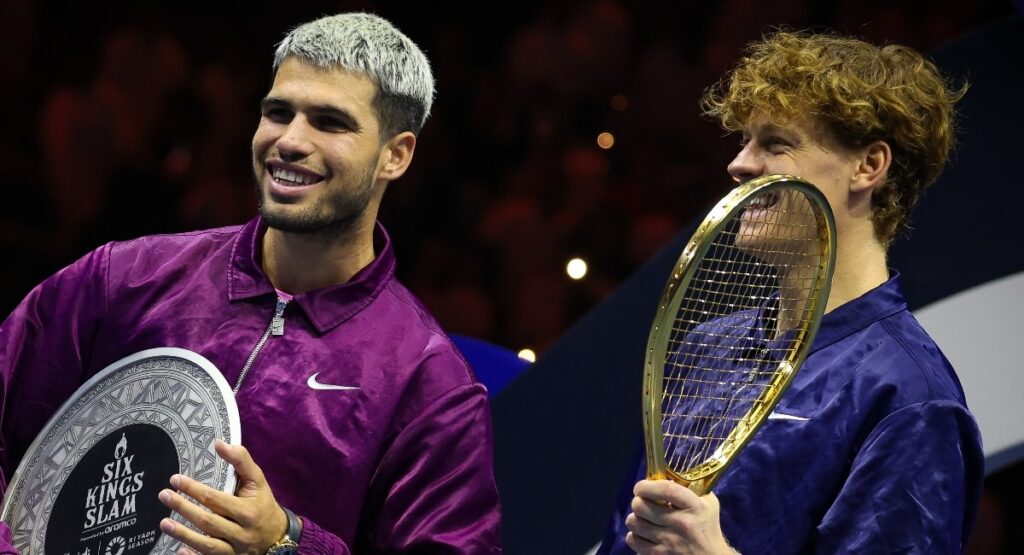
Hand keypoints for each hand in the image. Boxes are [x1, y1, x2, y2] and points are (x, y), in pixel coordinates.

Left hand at [158, 440, 289, 553]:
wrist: (277, 536)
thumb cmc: (263, 504)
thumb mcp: (257, 480)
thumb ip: (241, 460)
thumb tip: (219, 443)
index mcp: (248, 511)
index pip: (216, 499)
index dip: (194, 489)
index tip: (175, 479)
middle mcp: (242, 533)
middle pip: (208, 522)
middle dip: (184, 508)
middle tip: (164, 495)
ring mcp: (235, 550)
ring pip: (206, 545)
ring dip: (183, 534)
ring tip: (163, 523)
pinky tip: (178, 550)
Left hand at [624, 479, 733, 554]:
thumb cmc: (708, 528)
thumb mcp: (708, 503)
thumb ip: (692, 488)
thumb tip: (666, 475)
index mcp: (695, 507)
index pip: (665, 490)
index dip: (646, 485)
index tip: (641, 487)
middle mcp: (681, 523)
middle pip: (641, 506)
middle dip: (638, 501)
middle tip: (643, 503)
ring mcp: (669, 542)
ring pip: (634, 522)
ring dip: (635, 518)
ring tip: (643, 518)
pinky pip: (633, 540)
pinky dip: (634, 535)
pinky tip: (643, 534)